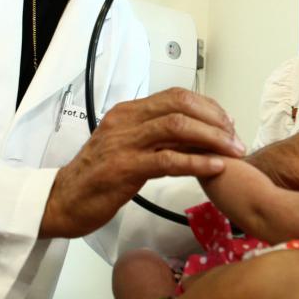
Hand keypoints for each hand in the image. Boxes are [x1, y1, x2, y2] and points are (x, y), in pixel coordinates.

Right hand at [39, 88, 243, 237]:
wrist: (62, 202)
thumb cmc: (96, 178)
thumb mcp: (126, 147)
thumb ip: (155, 137)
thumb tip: (194, 133)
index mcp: (127, 112)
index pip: (176, 96)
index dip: (208, 107)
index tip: (227, 124)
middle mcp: (126, 121)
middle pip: (181, 105)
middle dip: (215, 120)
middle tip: (235, 138)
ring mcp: (125, 144)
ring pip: (177, 127)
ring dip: (212, 139)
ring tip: (234, 152)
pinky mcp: (125, 169)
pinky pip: (169, 160)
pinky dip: (198, 162)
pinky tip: (216, 168)